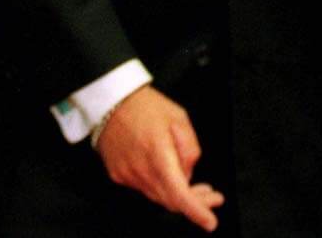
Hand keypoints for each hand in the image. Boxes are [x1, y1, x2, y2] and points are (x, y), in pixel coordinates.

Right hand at [94, 86, 223, 231]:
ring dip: (176, 194)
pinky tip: (165, 173)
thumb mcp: (179, 118)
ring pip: (157, 196)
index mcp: (158, 153)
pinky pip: (144, 187)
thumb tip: (189, 173)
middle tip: (210, 196)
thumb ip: (190, 149)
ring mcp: (127, 174)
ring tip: (191, 182)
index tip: (210, 221)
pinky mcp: (118, 175)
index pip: (179, 194)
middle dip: (194, 202)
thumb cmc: (145, 105)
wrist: (110, 100)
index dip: (197, 211)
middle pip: (171, 201)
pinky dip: (158, 185)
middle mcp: (140, 169)